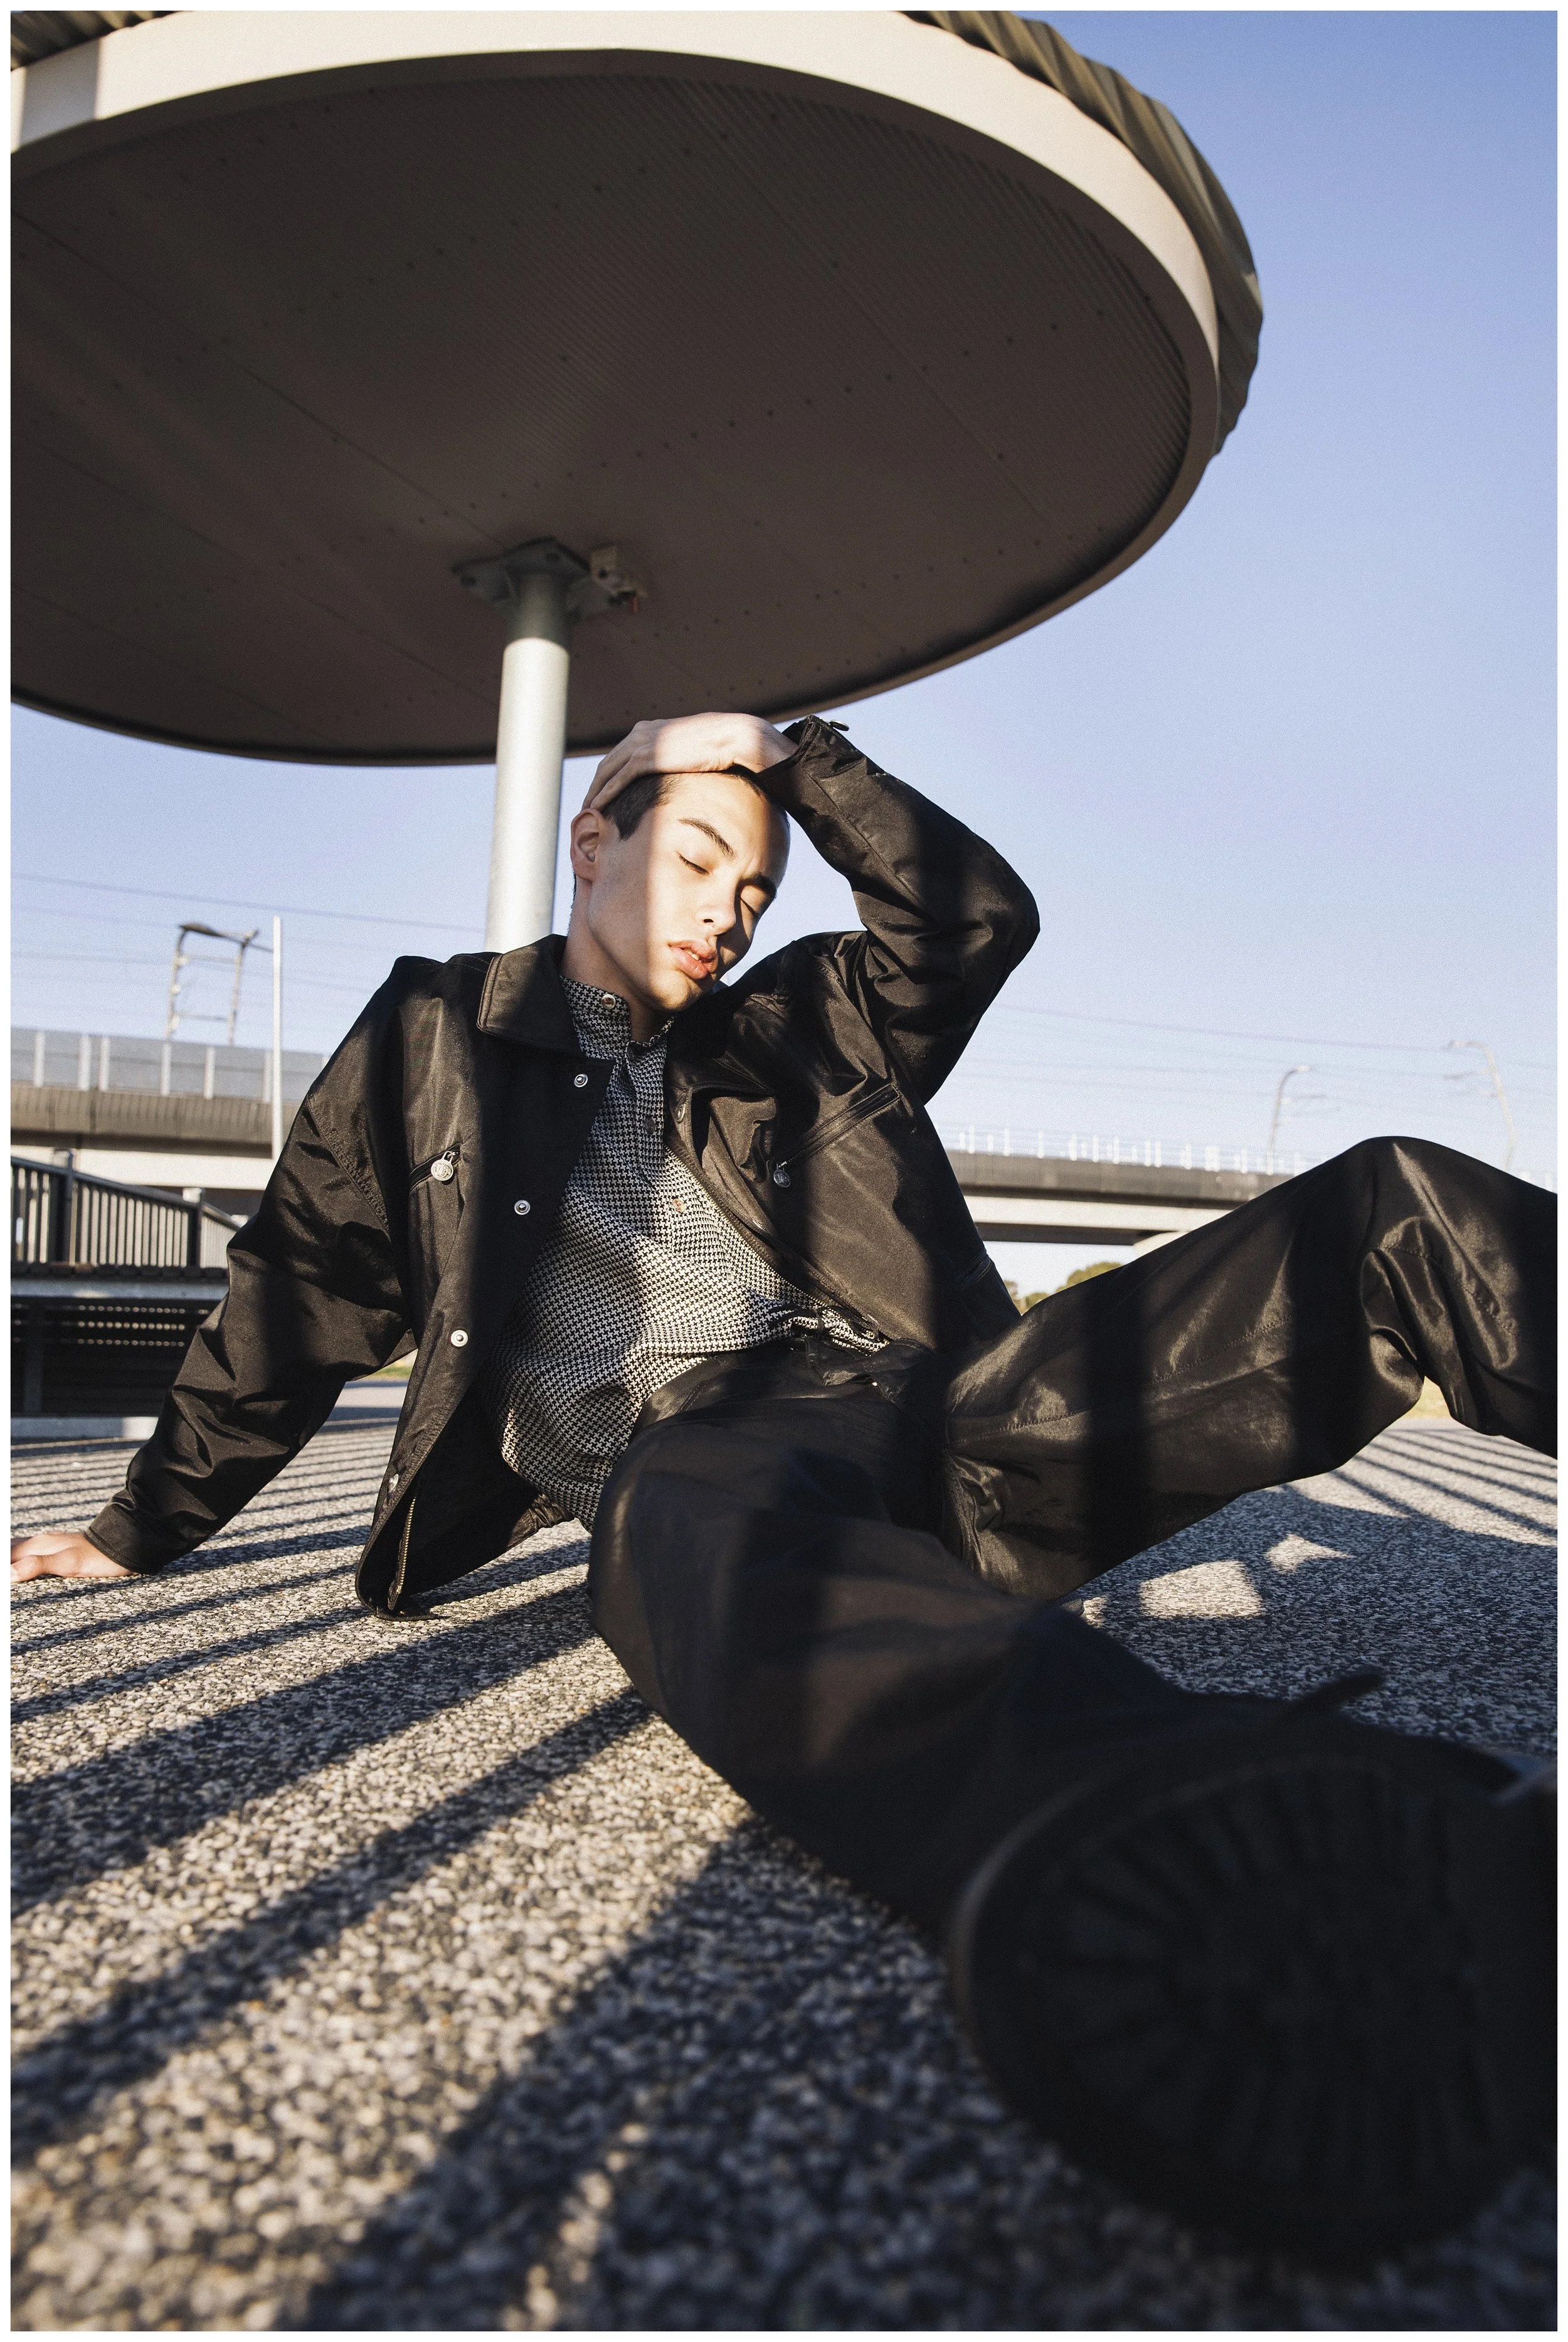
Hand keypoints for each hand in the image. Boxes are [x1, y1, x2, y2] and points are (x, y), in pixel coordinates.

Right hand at [11, 1530, 132, 1585]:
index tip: (3, 1577)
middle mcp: (38, 1544)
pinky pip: (25, 1554)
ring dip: (9, 1556)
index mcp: (37, 1545)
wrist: (124, 1545)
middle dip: (5, 1556)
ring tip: (9, 1572)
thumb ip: (39, 1566)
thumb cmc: (98, 1557)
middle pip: (8, 1550)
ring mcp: (46, 1546)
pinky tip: (15, 1567)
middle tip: (5, 1577)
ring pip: (15, 1550)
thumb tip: (9, 1573)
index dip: (3, 1565)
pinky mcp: (54, 1552)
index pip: (6, 1554)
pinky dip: (14, 1560)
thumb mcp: (70, 1563)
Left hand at [583, 714, 792, 815]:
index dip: (609, 774)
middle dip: (596, 784)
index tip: (603, 792)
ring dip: (595, 792)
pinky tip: (597, 807)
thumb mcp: (695, 749)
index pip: (621, 754)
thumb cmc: (723, 746)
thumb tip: (686, 772)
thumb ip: (681, 758)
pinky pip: (617, 779)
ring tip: (587, 811)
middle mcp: (642, 732)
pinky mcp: (647, 757)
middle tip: (588, 804)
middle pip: (608, 762)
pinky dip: (604, 794)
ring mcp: (643, 744)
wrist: (734, 737)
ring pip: (607, 772)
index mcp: (651, 729)